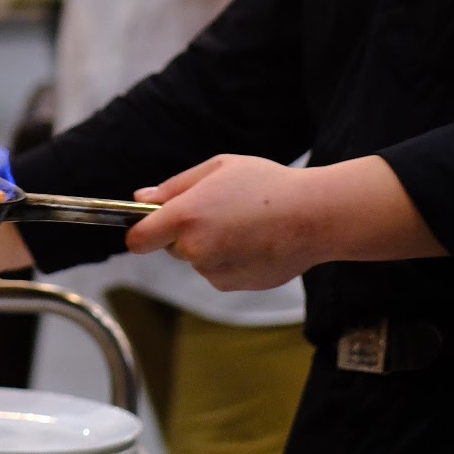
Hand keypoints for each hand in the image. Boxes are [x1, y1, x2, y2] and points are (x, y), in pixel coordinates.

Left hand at [126, 153, 444, 289]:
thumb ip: (175, 186)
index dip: (139, 232)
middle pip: (171, 247)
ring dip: (210, 246)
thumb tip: (141, 199)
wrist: (314, 217)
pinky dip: (229, 260)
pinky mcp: (233, 286)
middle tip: (217, 210)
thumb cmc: (267, 184)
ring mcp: (215, 272)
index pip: (138, 239)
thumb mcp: (218, 167)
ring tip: (243, 223)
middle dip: (184, 232)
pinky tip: (254, 241)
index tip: (146, 226)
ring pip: (198, 260)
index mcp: (186, 216)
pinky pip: (218, 272)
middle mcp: (195, 249)